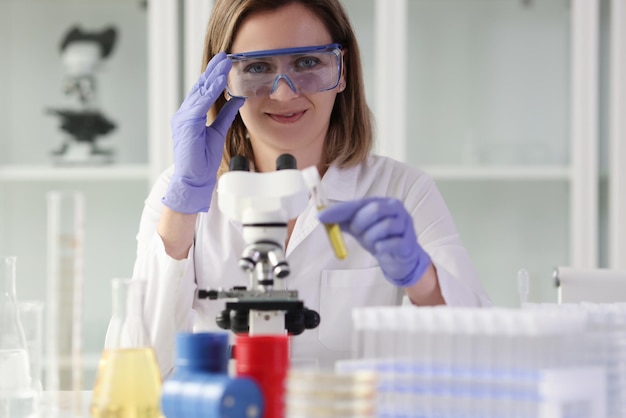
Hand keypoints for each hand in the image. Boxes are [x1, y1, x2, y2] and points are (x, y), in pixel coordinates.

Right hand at [162, 52, 243, 213]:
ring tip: (224, 63)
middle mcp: (185, 114)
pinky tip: (218, 81)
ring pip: (200, 92)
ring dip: (213, 76)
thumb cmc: (202, 160)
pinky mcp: (186, 125)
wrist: (192, 180)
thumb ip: (226, 115)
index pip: (203, 91)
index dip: (214, 76)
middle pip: (200, 87)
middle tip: (225, 55)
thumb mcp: (218, 131)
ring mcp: (183, 118)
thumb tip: (238, 99)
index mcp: (191, 115)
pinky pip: (199, 104)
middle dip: (213, 70)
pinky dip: (209, 91)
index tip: (225, 63)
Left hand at [318, 197, 430, 286]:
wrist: (400, 260)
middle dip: (360, 223)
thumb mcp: (361, 228)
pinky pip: (390, 243)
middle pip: (375, 210)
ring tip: (372, 243)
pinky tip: (381, 249)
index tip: (322, 217)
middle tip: (357, 232)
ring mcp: (405, 225)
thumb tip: (323, 216)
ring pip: (383, 227)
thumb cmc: (380, 239)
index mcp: (384, 202)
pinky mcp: (408, 243)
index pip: (359, 202)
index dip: (340, 210)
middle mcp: (397, 210)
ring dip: (370, 238)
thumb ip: (344, 220)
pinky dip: (381, 247)